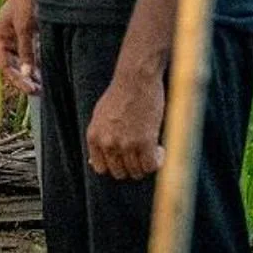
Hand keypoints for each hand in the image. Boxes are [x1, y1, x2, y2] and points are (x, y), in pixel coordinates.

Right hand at [0, 0, 38, 96]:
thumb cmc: (26, 1)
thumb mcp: (26, 28)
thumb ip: (26, 51)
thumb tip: (28, 75)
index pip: (5, 66)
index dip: (17, 80)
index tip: (31, 89)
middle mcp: (5, 39)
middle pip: (13, 65)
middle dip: (24, 78)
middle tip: (39, 90)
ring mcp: (16, 36)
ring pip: (22, 61)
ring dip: (32, 72)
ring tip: (44, 83)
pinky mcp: (27, 33)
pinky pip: (30, 52)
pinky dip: (37, 61)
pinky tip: (46, 69)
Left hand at [87, 62, 165, 179]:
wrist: (136, 79)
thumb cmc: (120, 94)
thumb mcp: (100, 116)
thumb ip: (99, 139)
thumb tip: (93, 163)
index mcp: (94, 137)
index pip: (101, 168)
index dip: (114, 165)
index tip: (124, 158)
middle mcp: (108, 143)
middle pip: (120, 173)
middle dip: (131, 166)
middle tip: (140, 153)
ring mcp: (126, 144)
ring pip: (137, 172)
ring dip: (145, 163)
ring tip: (151, 149)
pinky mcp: (145, 142)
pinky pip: (151, 166)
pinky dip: (157, 161)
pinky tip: (159, 149)